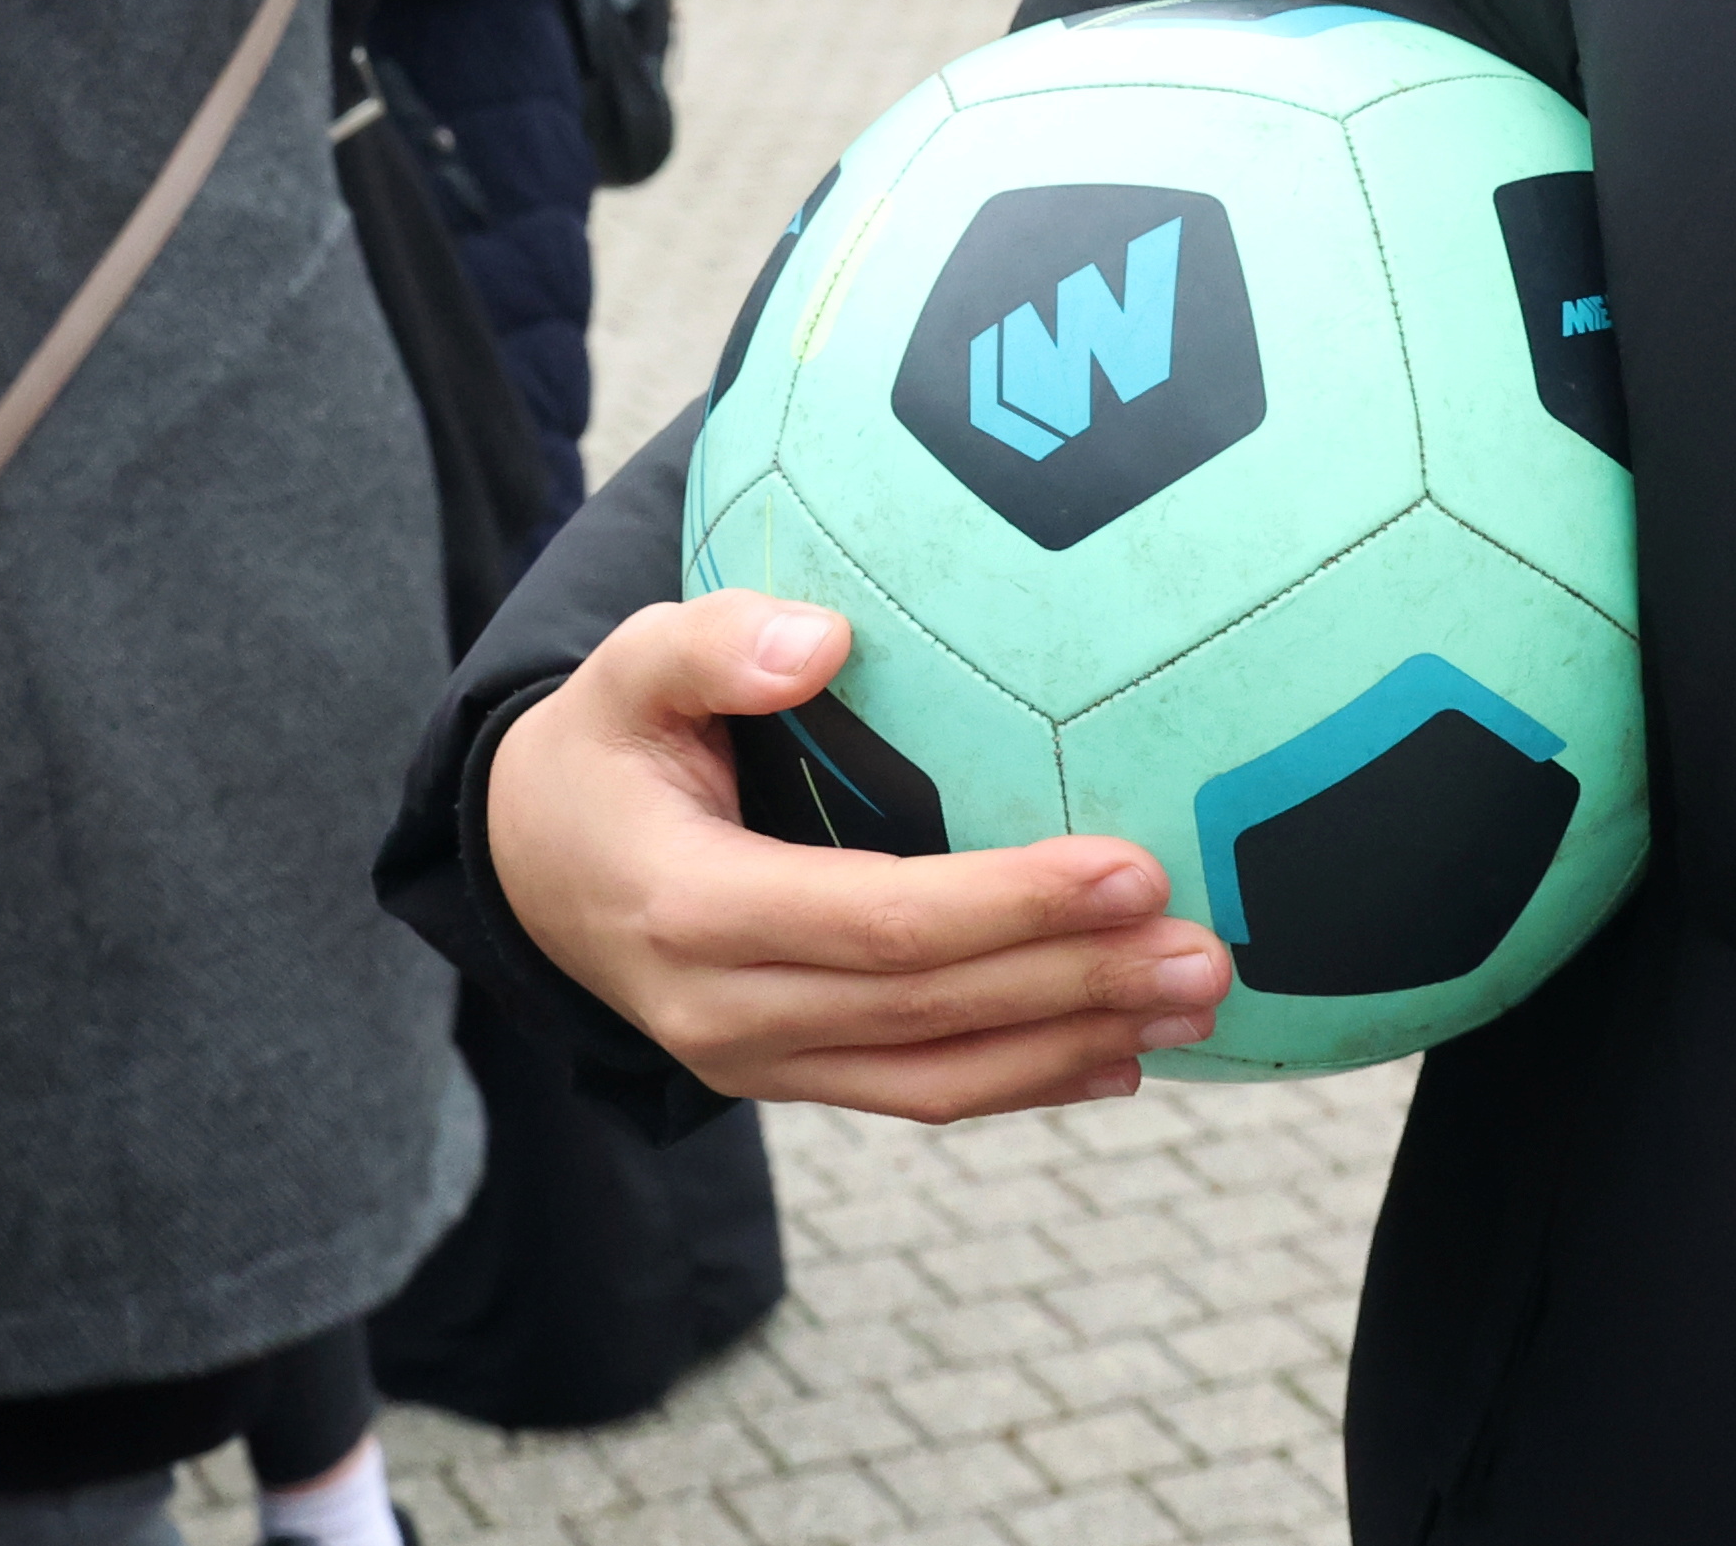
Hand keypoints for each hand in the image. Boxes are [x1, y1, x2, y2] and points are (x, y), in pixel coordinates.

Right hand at [489, 590, 1229, 1120]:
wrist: (528, 869)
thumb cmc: (605, 746)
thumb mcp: (625, 671)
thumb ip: (712, 645)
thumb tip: (825, 640)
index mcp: (689, 906)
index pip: (877, 920)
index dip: (1008, 903)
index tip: (1131, 865)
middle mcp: (720, 1009)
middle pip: (927, 1011)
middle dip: (1077, 984)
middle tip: (1208, 951)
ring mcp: (754, 1062)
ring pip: (933, 1079)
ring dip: (1074, 1045)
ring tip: (1197, 1001)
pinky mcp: (787, 1077)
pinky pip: (916, 1094)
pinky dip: (1024, 1081)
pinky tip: (1123, 1056)